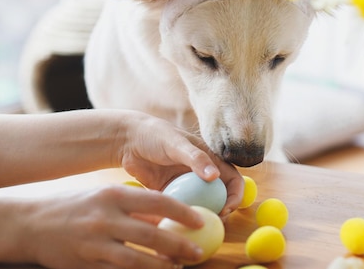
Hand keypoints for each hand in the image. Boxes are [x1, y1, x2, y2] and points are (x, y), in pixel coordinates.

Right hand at [22, 185, 203, 268]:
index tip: (201, 221)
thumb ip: (133, 208)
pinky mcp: (84, 264)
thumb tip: (165, 221)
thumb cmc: (73, 206)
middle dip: (178, 246)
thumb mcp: (104, 198)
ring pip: (135, 261)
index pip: (156, 202)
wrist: (29, 224)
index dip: (182, 213)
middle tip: (197, 253)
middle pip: (151, 236)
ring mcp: (93, 245)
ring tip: (177, 268)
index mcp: (112, 196)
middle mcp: (104, 219)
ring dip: (160, 267)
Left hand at [115, 112, 243, 215]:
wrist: (128, 141)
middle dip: (220, 213)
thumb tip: (215, 176)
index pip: (232, 181)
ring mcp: (186, 187)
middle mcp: (201, 175)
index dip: (235, 196)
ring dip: (201, 218)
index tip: (226, 209)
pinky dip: (180, 218)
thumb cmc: (155, 135)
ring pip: (201, 207)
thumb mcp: (176, 143)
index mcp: (210, 160)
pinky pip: (180, 210)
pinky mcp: (170, 195)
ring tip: (193, 229)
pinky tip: (173, 225)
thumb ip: (196, 158)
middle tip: (210, 223)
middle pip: (220, 198)